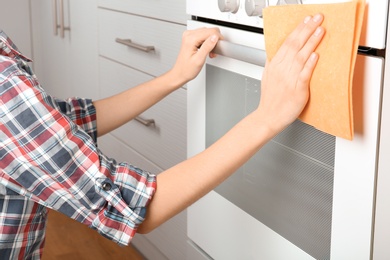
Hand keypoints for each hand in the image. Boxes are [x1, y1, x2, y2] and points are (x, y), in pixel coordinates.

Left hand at [170, 27, 222, 85]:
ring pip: (207, 32)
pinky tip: (206, 50)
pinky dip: (207, 42)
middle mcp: (189, 35)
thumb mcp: (199, 60)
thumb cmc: (187, 69)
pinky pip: (203, 35)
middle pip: (209, 31)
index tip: (220, 46)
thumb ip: (207, 47)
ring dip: (211, 42)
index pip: (210, 31)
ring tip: (209, 52)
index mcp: (191, 39)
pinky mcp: (190, 38)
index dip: (218, 38)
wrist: (180, 73)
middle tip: (213, 52)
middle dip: (214, 41)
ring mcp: (189, 35)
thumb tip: (215, 37)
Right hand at [258, 14, 324, 132]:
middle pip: (294, 45)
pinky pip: (304, 75)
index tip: (306, 20)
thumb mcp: (267, 77)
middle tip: (317, 18)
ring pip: (300, 56)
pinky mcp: (297, 90)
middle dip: (307, 29)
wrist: (268, 117)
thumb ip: (272, 63)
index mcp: (274, 66)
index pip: (286, 42)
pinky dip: (310, 64)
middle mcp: (281, 70)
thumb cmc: (270, 100)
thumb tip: (275, 52)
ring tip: (320, 31)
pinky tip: (315, 56)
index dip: (297, 29)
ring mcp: (289, 79)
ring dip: (311, 42)